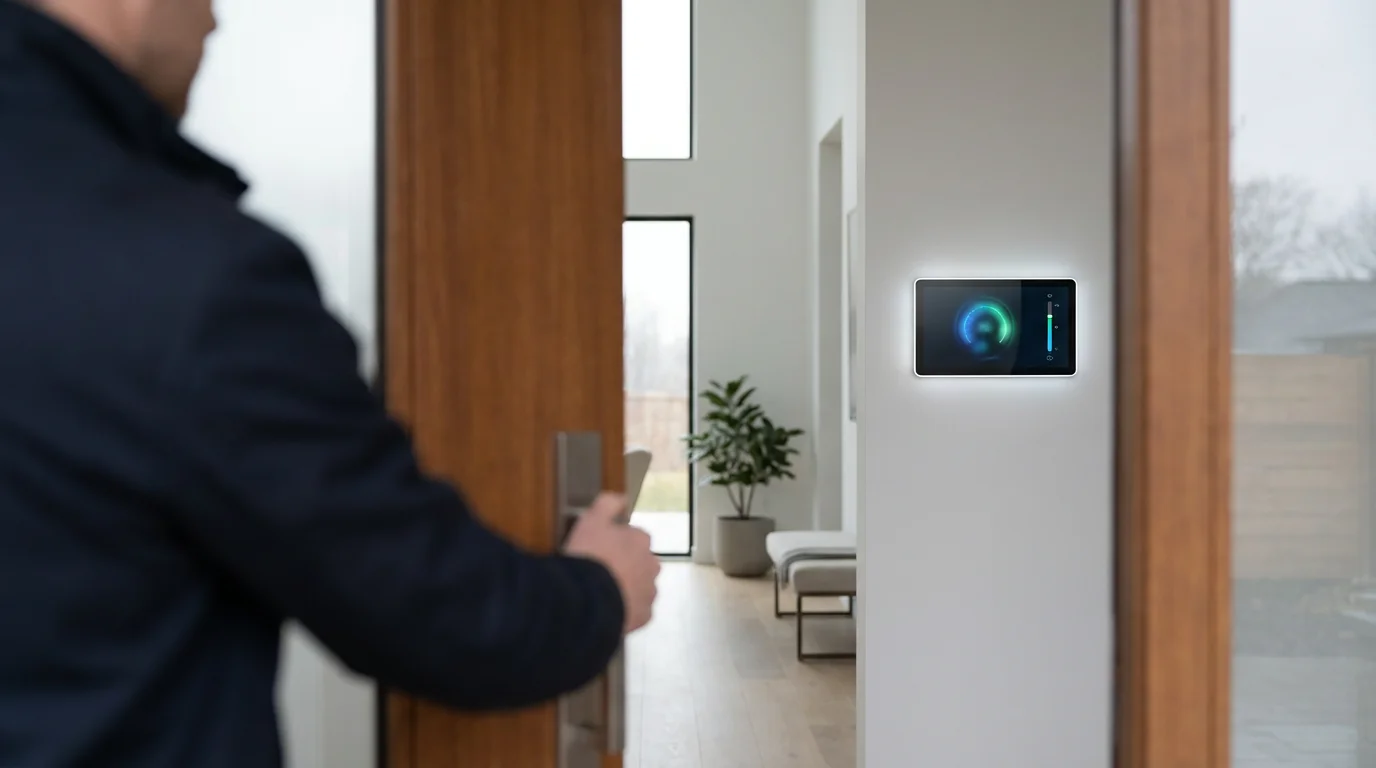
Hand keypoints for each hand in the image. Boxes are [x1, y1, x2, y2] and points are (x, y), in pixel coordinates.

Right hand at [563, 492, 659, 634]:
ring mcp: (650, 591)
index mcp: (641, 540)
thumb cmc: (589, 556)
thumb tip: (622, 497)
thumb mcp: (591, 520)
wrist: (588, 598)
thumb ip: (607, 503)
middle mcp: (652, 564)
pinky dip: (627, 610)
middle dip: (626, 566)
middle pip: (640, 562)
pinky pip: (637, 610)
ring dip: (627, 588)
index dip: (615, 543)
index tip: (599, 550)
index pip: (633, 537)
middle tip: (601, 573)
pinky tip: (609, 609)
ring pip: (641, 587)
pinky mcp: (645, 615)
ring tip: (603, 593)